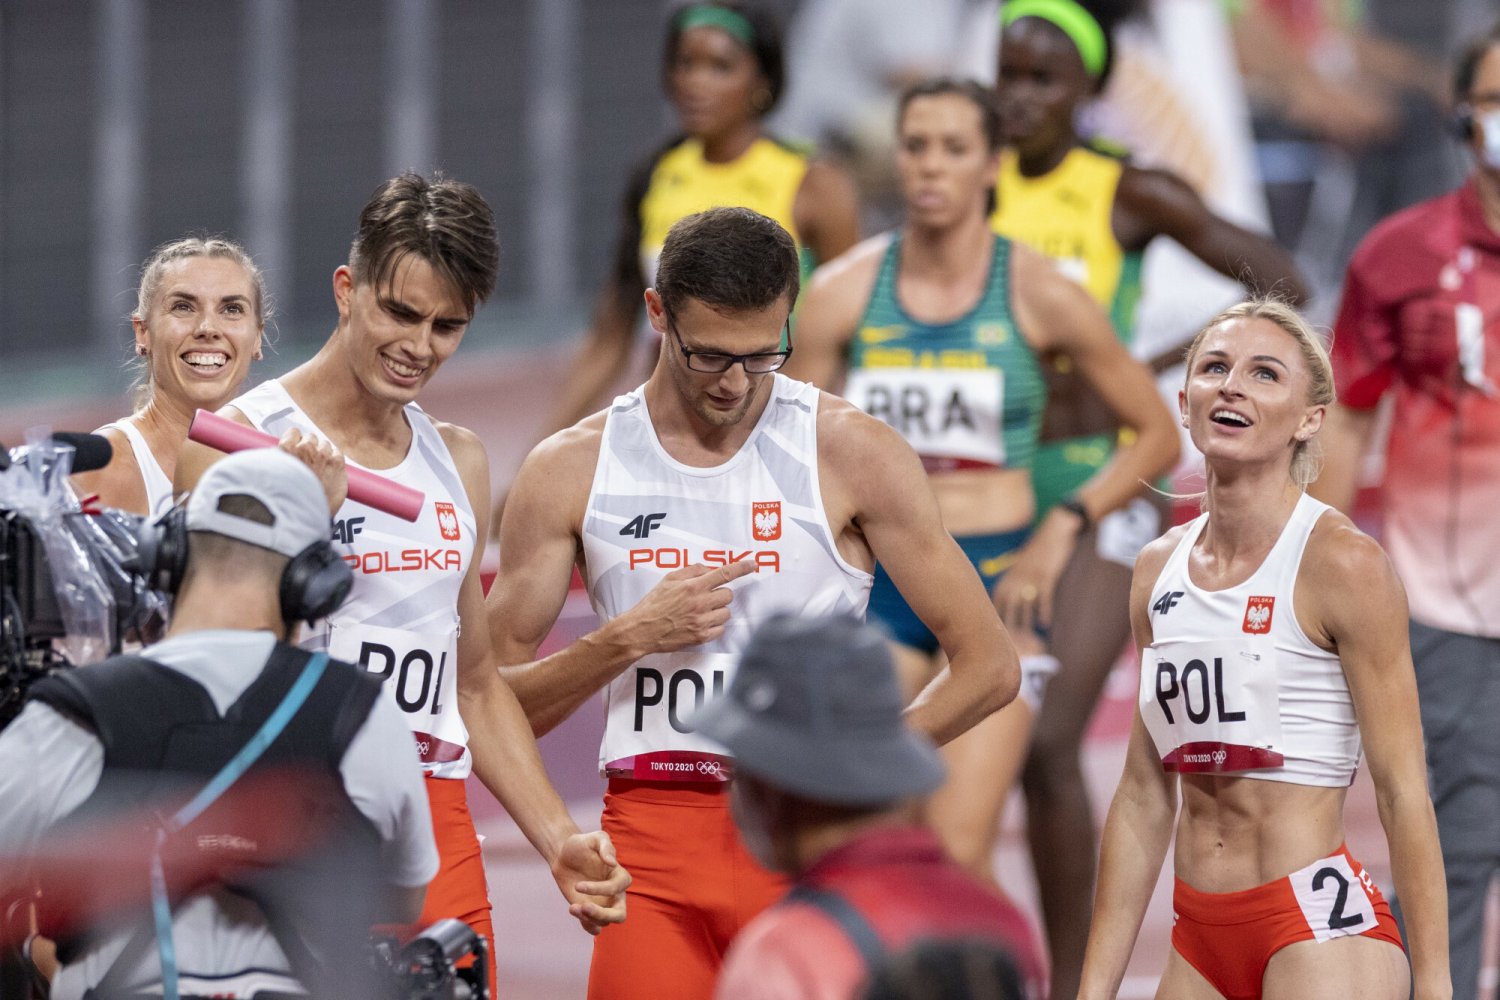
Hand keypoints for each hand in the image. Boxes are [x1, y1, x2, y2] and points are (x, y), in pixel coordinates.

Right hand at [276, 428, 347, 513]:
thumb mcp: (267, 478)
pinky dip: (334, 458)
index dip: (294, 441)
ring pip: (324, 444)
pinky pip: (337, 453)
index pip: (293, 432)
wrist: (302, 515)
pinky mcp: (338, 465)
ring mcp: (323, 456)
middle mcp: (305, 449)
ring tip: (318, 467)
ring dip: (322, 452)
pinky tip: (330, 467)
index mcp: (286, 449)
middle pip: (310, 438)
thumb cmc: (284, 501)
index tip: (295, 449)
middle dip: (308, 447)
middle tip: (306, 461)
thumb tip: (272, 459)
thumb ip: (273, 464)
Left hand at [551, 830, 630, 934]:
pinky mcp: (589, 912)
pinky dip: (586, 925)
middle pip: (620, 914)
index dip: (601, 889)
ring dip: (589, 918)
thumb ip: (606, 847)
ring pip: (605, 922)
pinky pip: (594, 927)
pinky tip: (573, 910)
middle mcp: (614, 893)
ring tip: (573, 907)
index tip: (579, 884)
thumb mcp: (594, 838)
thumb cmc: (581, 845)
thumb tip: (613, 862)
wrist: (563, 855)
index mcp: (619, 875)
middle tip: (585, 907)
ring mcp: (602, 904)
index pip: (619, 888)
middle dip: (603, 915)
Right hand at [613, 560, 758, 656]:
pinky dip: (714, 625)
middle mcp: (700, 603)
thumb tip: (709, 569)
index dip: (742, 568)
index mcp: (693, 586)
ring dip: (718, 610)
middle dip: (720, 594)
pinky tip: (701, 623)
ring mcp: (702, 621)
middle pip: (728, 595)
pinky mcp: (701, 637)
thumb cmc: (653, 603)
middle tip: (706, 598)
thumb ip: (691, 571)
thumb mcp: (669, 579)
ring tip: (701, 612)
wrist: (642, 630)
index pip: (724, 574)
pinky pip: (721, 629)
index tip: (752, 564)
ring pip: (727, 612)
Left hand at [991, 510, 1080, 635]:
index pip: (995, 601)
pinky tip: (1044, 624)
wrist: (1056, 530)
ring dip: (1025, 622)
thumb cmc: (1039, 551)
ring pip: (1025, 605)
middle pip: (1007, 606)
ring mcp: (1031, 577)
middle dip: (1006, 624)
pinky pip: (1044, 597)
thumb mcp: (1022, 566)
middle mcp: (1016, 578)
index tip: (989, 633)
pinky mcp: (1046, 576)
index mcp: (1009, 576)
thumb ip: (1014, 582)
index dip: (992, 617)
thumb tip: (1008, 601)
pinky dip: (1044, 611)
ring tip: (1025, 639)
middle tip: (1006, 643)